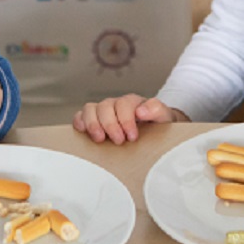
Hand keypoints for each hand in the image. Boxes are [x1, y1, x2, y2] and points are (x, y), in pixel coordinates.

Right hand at [72, 94, 186, 143]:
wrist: (155, 129)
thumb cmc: (158, 124)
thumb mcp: (164, 116)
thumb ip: (157, 109)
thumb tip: (140, 111)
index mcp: (131, 102)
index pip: (124, 105)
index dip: (126, 120)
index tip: (132, 136)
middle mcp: (115, 104)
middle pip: (105, 107)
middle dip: (110, 125)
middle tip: (119, 141)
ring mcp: (102, 111)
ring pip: (90, 109)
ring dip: (93, 124)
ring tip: (100, 139)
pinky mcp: (93, 120)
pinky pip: (80, 116)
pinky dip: (80, 122)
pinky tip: (84, 132)